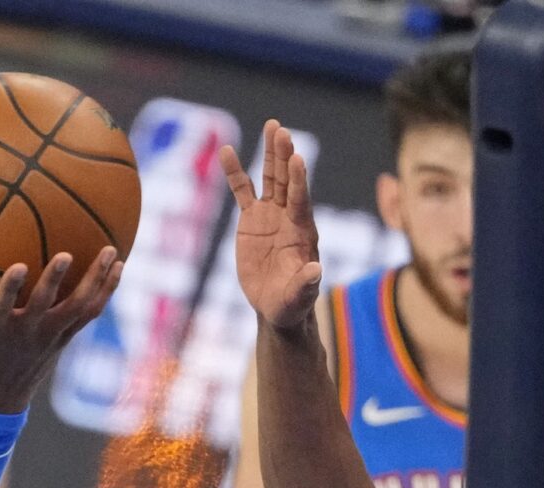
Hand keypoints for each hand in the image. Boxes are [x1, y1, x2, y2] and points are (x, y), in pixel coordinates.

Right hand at [0, 248, 121, 414]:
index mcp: (0, 329)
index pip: (5, 307)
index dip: (11, 289)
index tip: (17, 266)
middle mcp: (30, 331)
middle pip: (48, 305)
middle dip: (56, 281)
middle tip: (66, 253)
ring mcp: (52, 335)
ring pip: (79, 307)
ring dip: (96, 281)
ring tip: (112, 252)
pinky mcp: (65, 338)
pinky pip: (90, 312)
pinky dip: (105, 292)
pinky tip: (118, 268)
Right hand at [219, 121, 320, 330]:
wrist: (276, 305)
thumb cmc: (292, 304)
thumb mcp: (299, 297)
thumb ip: (306, 283)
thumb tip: (317, 271)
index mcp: (303, 231)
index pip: (300, 201)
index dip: (299, 180)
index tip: (297, 158)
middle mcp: (289, 216)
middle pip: (286, 180)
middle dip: (284, 156)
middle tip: (281, 130)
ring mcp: (270, 215)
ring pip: (270, 178)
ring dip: (270, 153)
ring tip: (272, 126)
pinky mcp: (252, 219)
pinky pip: (242, 191)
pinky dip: (234, 172)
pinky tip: (227, 151)